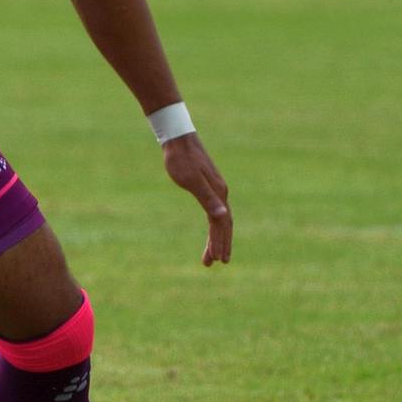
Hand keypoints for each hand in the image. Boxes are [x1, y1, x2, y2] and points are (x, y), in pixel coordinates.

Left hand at [161, 133, 232, 265]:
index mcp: (218, 194)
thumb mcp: (191, 181)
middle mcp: (220, 192)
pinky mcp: (207, 183)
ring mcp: (215, 188)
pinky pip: (214, 208)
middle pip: (223, 224)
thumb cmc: (181, 160)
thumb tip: (222, 216)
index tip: (219, 260)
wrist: (177, 138)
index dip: (221, 242)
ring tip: (210, 252)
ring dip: (216, 235)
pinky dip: (213, 222)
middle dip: (220, 244)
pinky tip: (211, 225)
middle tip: (214, 262)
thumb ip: (207, 199)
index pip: (222, 224)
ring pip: (219, 217)